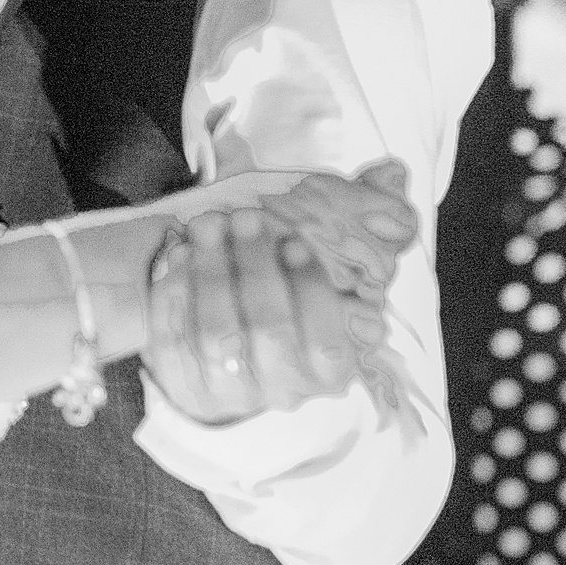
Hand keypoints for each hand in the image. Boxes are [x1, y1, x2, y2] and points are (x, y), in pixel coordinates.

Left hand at [142, 161, 416, 425]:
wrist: (234, 363)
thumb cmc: (291, 302)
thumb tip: (391, 173)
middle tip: (244, 217)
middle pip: (270, 330)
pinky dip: (175, 292)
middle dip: (255, 266)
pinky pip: (174, 340)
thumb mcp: (330, 267)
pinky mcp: (187, 384)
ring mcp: (234, 391)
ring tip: (207, 226)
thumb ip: (366, 220)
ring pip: (218, 335)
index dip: (311, 289)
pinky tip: (179, 254)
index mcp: (329, 370)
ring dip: (210, 272)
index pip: (328, 342)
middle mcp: (285, 387)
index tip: (294, 240)